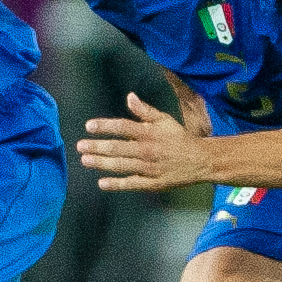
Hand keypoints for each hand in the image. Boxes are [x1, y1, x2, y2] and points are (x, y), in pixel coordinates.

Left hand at [77, 90, 211, 192]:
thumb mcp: (164, 120)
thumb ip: (145, 110)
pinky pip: (132, 184)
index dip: (105, 126)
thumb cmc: (179, 138)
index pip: (123, 127)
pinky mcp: (153, 183)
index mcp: (150, 133)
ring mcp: (149, 168)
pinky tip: (102, 183)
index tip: (89, 126)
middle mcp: (148, 150)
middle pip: (118, 148)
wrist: (201, 161)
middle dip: (97, 146)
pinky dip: (117, 184)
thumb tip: (129, 96)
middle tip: (80, 146)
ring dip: (102, 163)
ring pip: (121, 165)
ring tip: (85, 160)